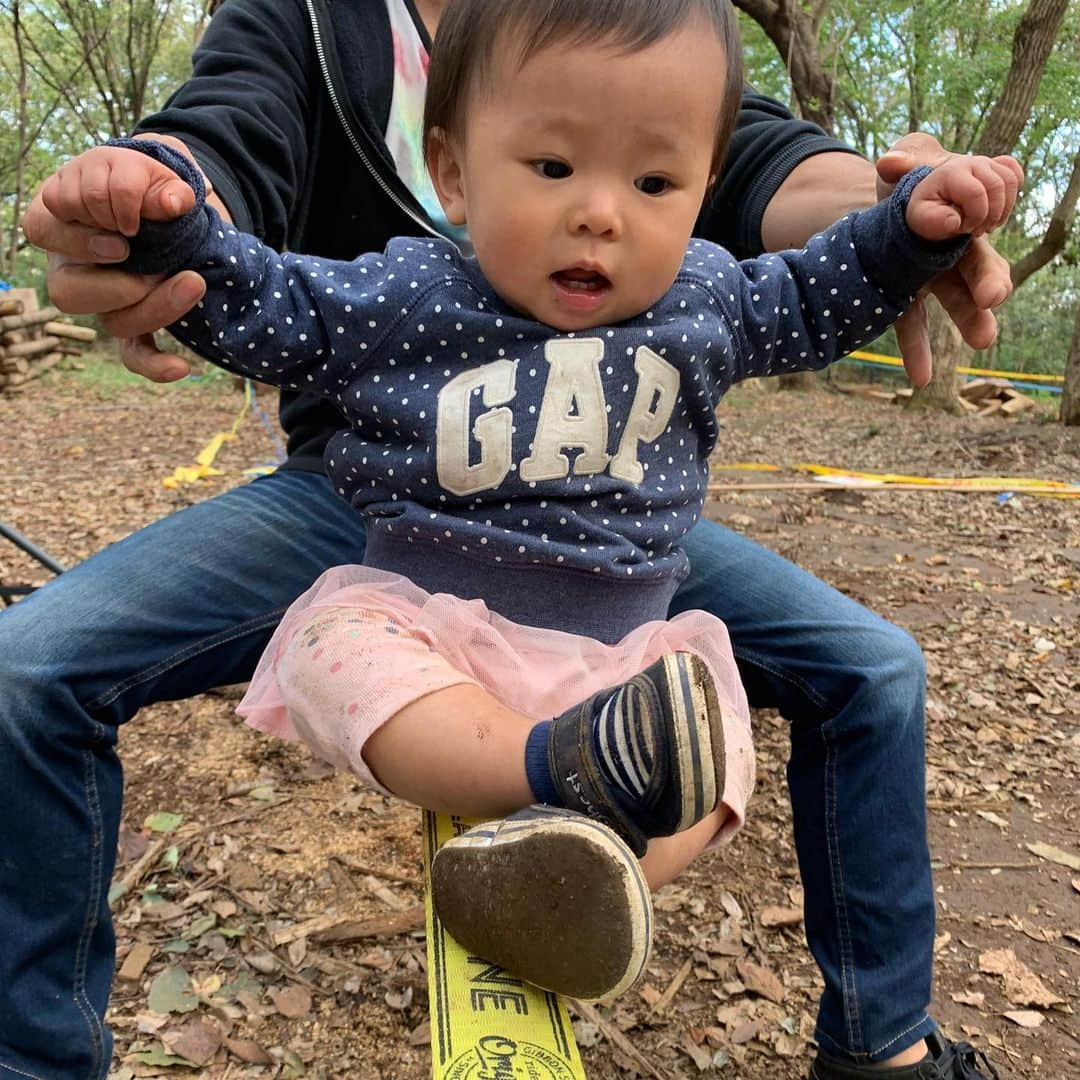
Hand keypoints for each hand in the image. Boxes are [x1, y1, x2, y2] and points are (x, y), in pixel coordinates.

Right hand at [21, 135, 210, 381]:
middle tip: (161, 266)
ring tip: (190, 282)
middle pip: (69, 291)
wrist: (170, 200)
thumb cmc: (144, 180)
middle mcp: (71, 265)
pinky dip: (156, 364)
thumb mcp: (150, 170)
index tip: (128, 234)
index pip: (43, 228)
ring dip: (148, 309)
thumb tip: (174, 203)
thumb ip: (159, 181)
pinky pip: (134, 354)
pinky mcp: (133, 320)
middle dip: (118, 284)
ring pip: (105, 322)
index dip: (80, 237)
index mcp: (59, 217)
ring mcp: (103, 299)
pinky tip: (182, 367)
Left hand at [875, 133, 1021, 385]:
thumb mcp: (907, 161)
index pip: (984, 232)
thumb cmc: (906, 176)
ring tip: (982, 342)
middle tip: (991, 309)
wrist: (879, 203)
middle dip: (986, 290)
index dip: (989, 251)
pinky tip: (920, 379)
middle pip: (977, 270)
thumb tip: (888, 163)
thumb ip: (905, 158)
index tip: (990, 270)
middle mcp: (954, 252)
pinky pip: (911, 327)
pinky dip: (916, 352)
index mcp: (962, 218)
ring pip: (955, 301)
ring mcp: (931, 276)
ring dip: (968, 322)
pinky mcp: (902, 295)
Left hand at [905, 154, 1022, 240]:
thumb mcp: (921, 219)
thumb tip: (955, 221)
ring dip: (1004, 209)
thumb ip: (933, 221)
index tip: (963, 229)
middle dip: (991, 215)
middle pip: (997, 186)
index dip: (975, 217)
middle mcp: (972, 162)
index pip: (976, 193)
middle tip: (977, 230)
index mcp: (952, 172)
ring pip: (1011, 181)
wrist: (932, 202)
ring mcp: (987, 162)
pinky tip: (999, 209)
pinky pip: (1016, 174)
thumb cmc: (927, 211)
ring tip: (987, 225)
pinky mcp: (997, 166)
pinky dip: (1013, 194)